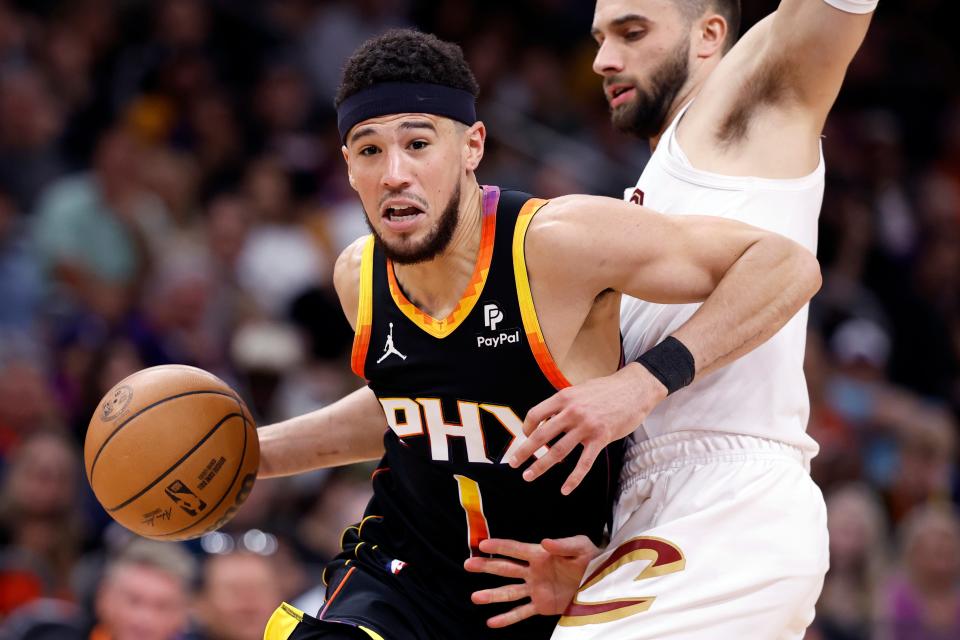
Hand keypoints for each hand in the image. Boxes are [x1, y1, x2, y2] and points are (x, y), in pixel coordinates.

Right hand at [464, 536, 598, 627]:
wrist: (603, 581)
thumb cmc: (592, 559)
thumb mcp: (581, 548)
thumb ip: (563, 544)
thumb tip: (544, 541)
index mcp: (541, 555)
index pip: (516, 549)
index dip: (500, 546)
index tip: (482, 544)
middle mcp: (534, 572)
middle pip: (506, 569)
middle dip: (487, 566)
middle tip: (468, 563)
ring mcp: (536, 589)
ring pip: (509, 592)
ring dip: (492, 595)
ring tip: (474, 597)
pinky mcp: (542, 605)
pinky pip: (522, 612)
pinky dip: (507, 618)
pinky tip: (492, 622)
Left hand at [508, 363, 666, 493]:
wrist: (635, 389)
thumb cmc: (607, 390)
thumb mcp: (580, 390)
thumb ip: (564, 404)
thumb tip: (548, 421)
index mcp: (564, 397)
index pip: (535, 414)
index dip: (527, 427)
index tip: (525, 436)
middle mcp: (572, 411)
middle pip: (541, 435)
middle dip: (524, 451)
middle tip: (513, 462)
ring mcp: (586, 426)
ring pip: (557, 451)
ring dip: (540, 466)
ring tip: (528, 476)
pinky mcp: (601, 438)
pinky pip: (584, 463)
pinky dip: (573, 479)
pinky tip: (565, 489)